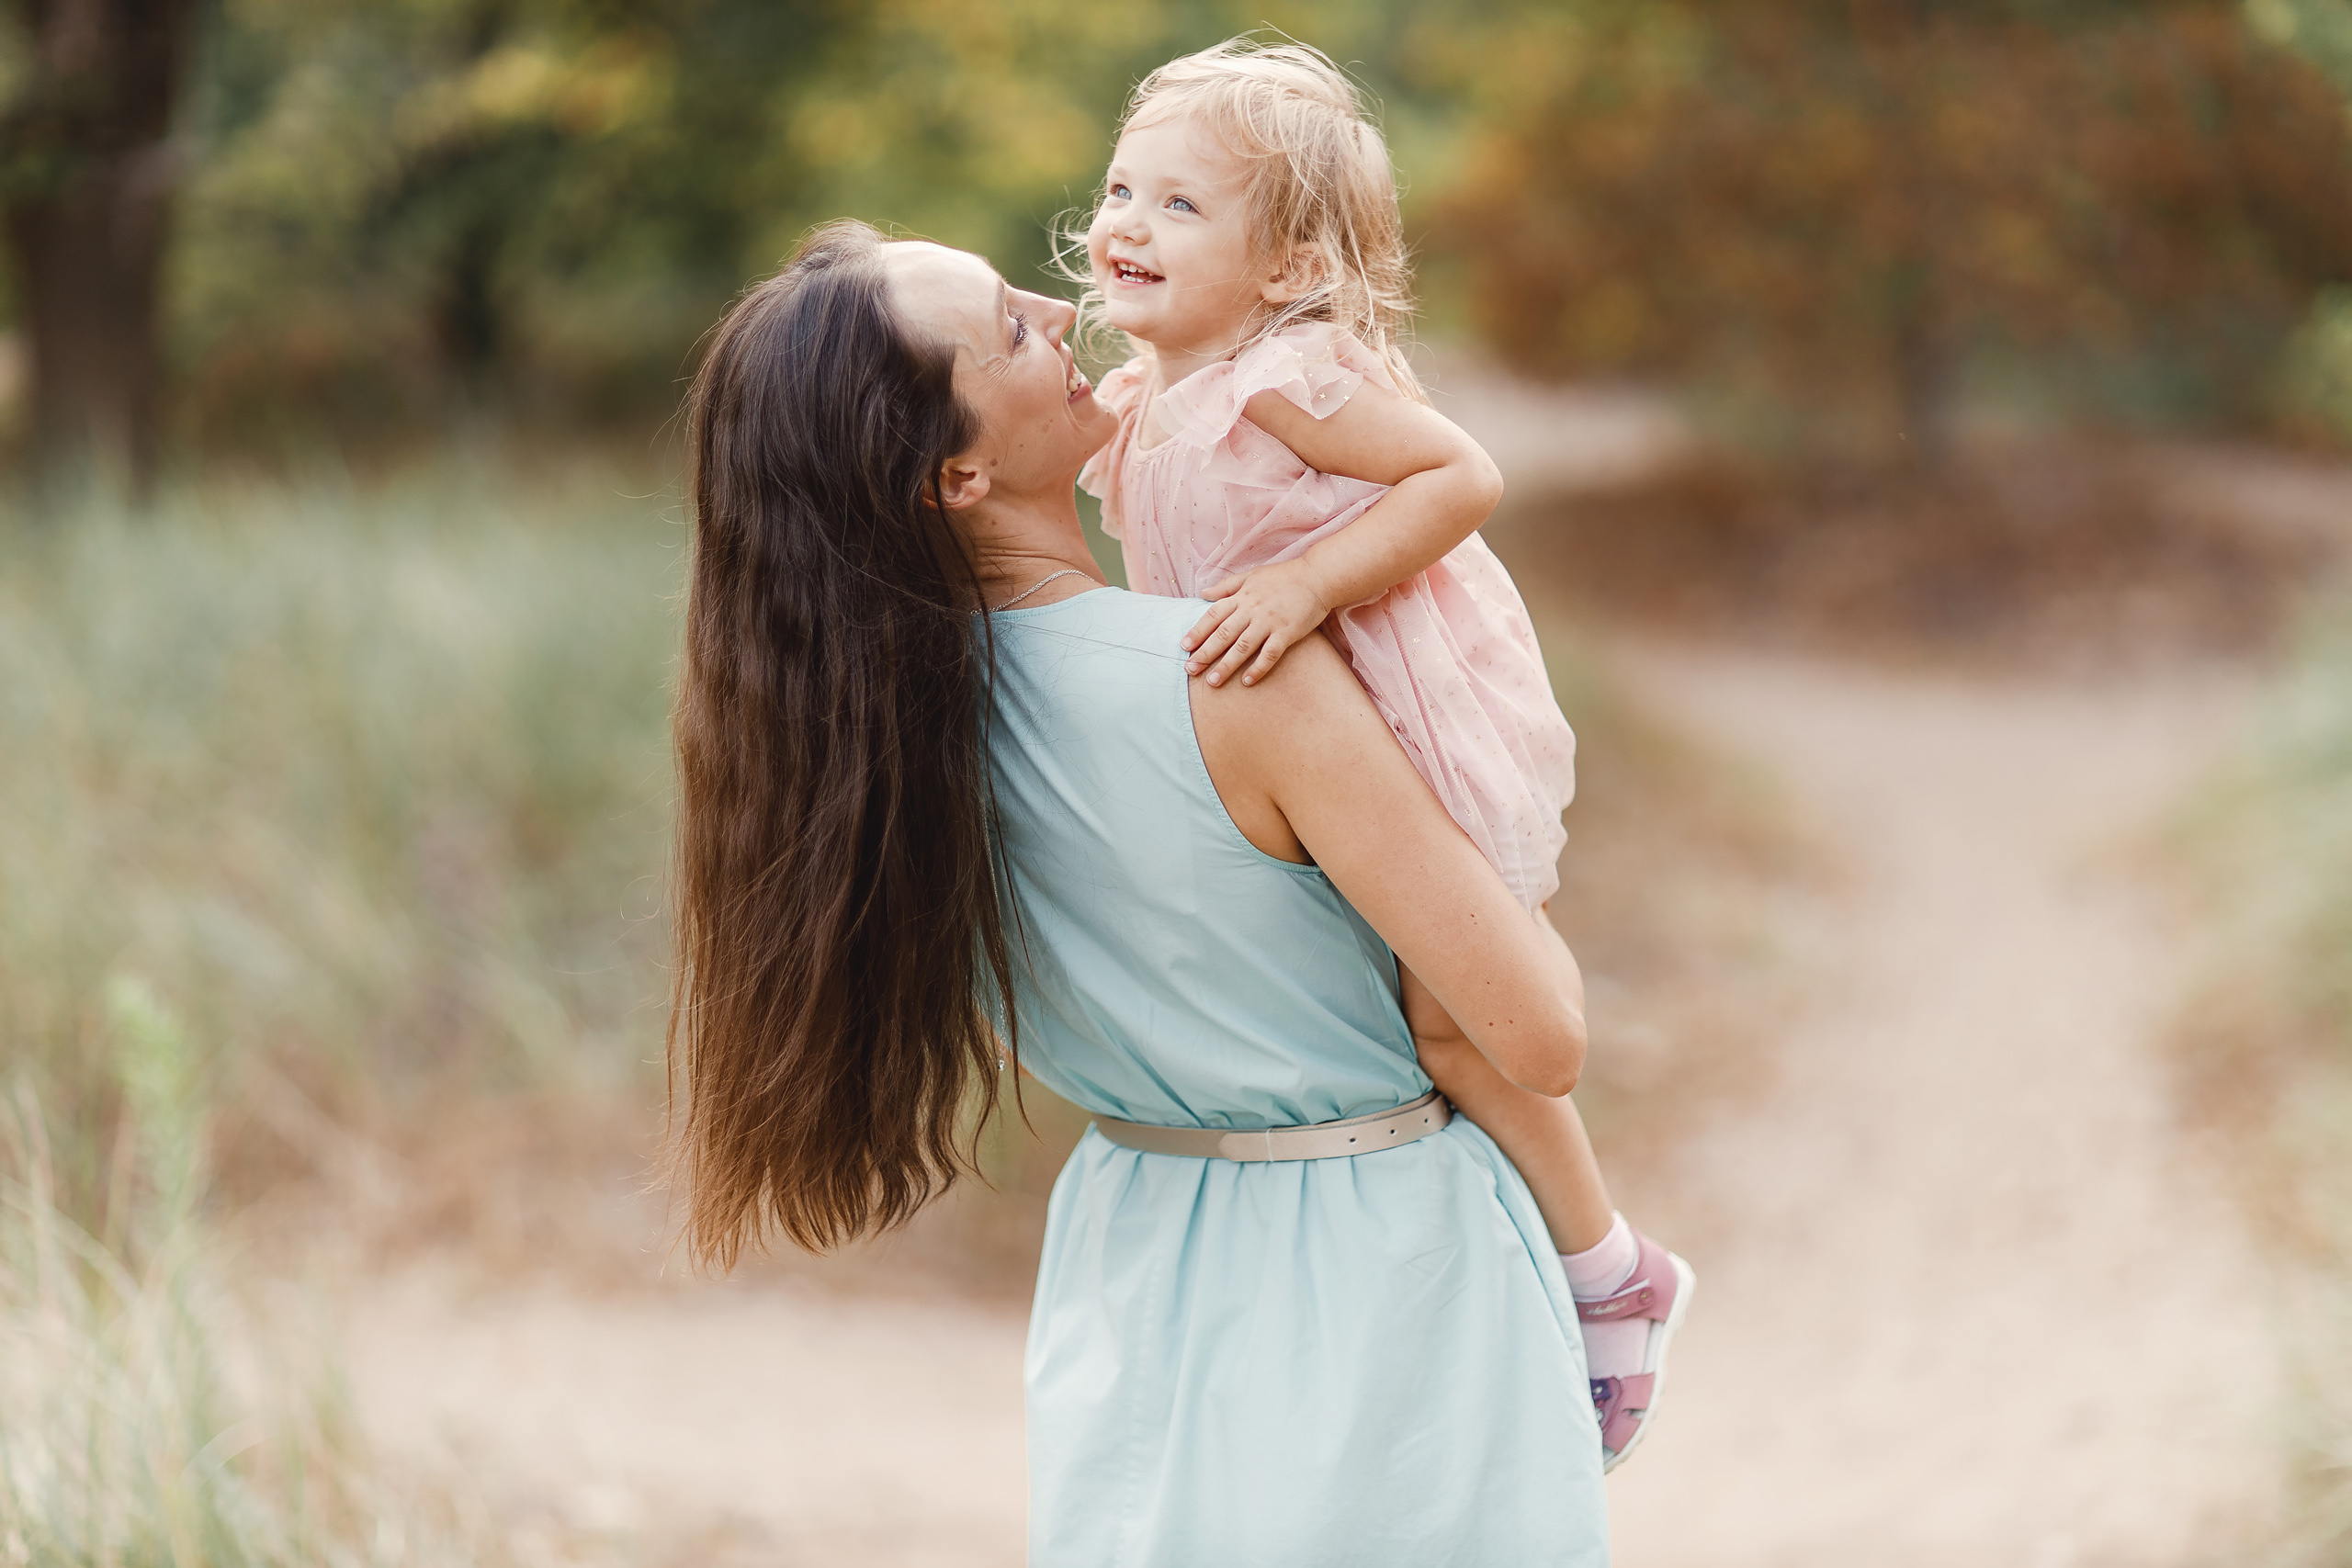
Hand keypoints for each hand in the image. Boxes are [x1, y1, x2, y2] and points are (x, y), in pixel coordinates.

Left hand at [1182, 559, 1330, 685]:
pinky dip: (1258, 668)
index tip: (1184, 647)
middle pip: (1223, 635)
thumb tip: (1203, 594)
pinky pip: (1270, 654)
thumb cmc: (1283, 576)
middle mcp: (1252, 610)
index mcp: (1241, 596)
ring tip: (1213, 682)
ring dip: (1226, 665)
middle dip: (1205, 653)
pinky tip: (1246, 681)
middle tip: (1190, 670)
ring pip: (1243, 647)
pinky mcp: (1287, 633)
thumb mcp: (1251, 575)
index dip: (1197, 631)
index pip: (1213, 615)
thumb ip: (1226, 586)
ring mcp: (1269, 622)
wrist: (1317, 578)